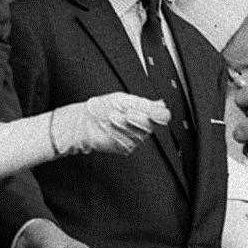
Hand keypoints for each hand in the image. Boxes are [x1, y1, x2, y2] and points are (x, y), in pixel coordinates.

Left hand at [51, 93, 169, 155]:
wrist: (85, 122)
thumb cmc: (101, 108)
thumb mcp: (123, 100)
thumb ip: (144, 104)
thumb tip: (161, 105)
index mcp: (144, 111)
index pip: (162, 115)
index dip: (159, 115)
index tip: (154, 112)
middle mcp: (141, 125)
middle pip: (151, 125)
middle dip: (139, 119)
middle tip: (128, 114)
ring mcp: (134, 137)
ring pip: (140, 134)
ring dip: (125, 125)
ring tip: (113, 118)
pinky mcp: (126, 147)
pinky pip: (129, 142)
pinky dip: (119, 134)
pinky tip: (111, 129)